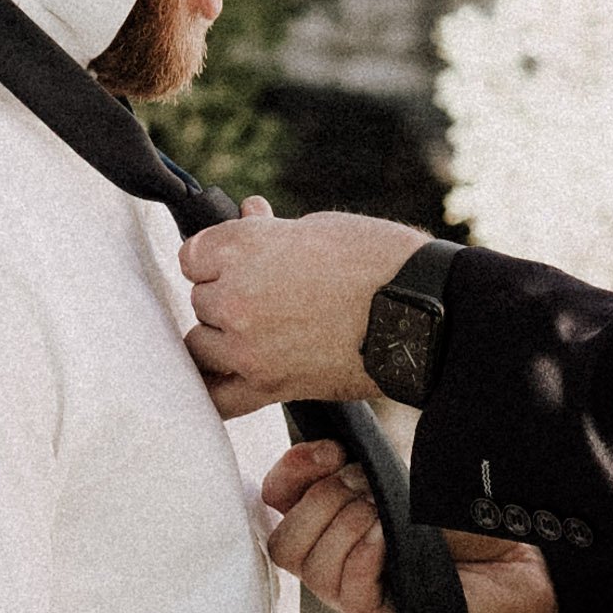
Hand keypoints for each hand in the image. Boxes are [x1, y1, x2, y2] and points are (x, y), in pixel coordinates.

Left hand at [182, 204, 422, 420]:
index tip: (238, 262)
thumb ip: (270, 232)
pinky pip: (216, 396)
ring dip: (221, 338)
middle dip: (227, 296)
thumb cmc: (379, 260)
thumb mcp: (318, 227)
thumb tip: (247, 215)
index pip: (192, 255)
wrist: (419, 313)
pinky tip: (227, 378)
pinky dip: (217, 388)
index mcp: (241, 246)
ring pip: (200, 344)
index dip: (218, 258)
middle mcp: (234, 295)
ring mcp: (246, 345)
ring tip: (261, 332)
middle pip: (199, 300)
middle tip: (270, 296)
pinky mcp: (267, 385)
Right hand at [258, 440, 563, 612]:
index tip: (331, 450)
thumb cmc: (471, 521)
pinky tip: (388, 539)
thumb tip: (328, 440)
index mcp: (336, 522)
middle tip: (366, 486)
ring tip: (383, 514)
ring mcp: (359, 592)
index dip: (293, 471)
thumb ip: (367, 462)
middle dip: (319, 501)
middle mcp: (339, 561)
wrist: (526, 562)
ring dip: (342, 526)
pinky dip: (361, 556)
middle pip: (283, 540)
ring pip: (308, 566)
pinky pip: (346, 592)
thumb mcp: (411, 476)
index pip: (276, 501)